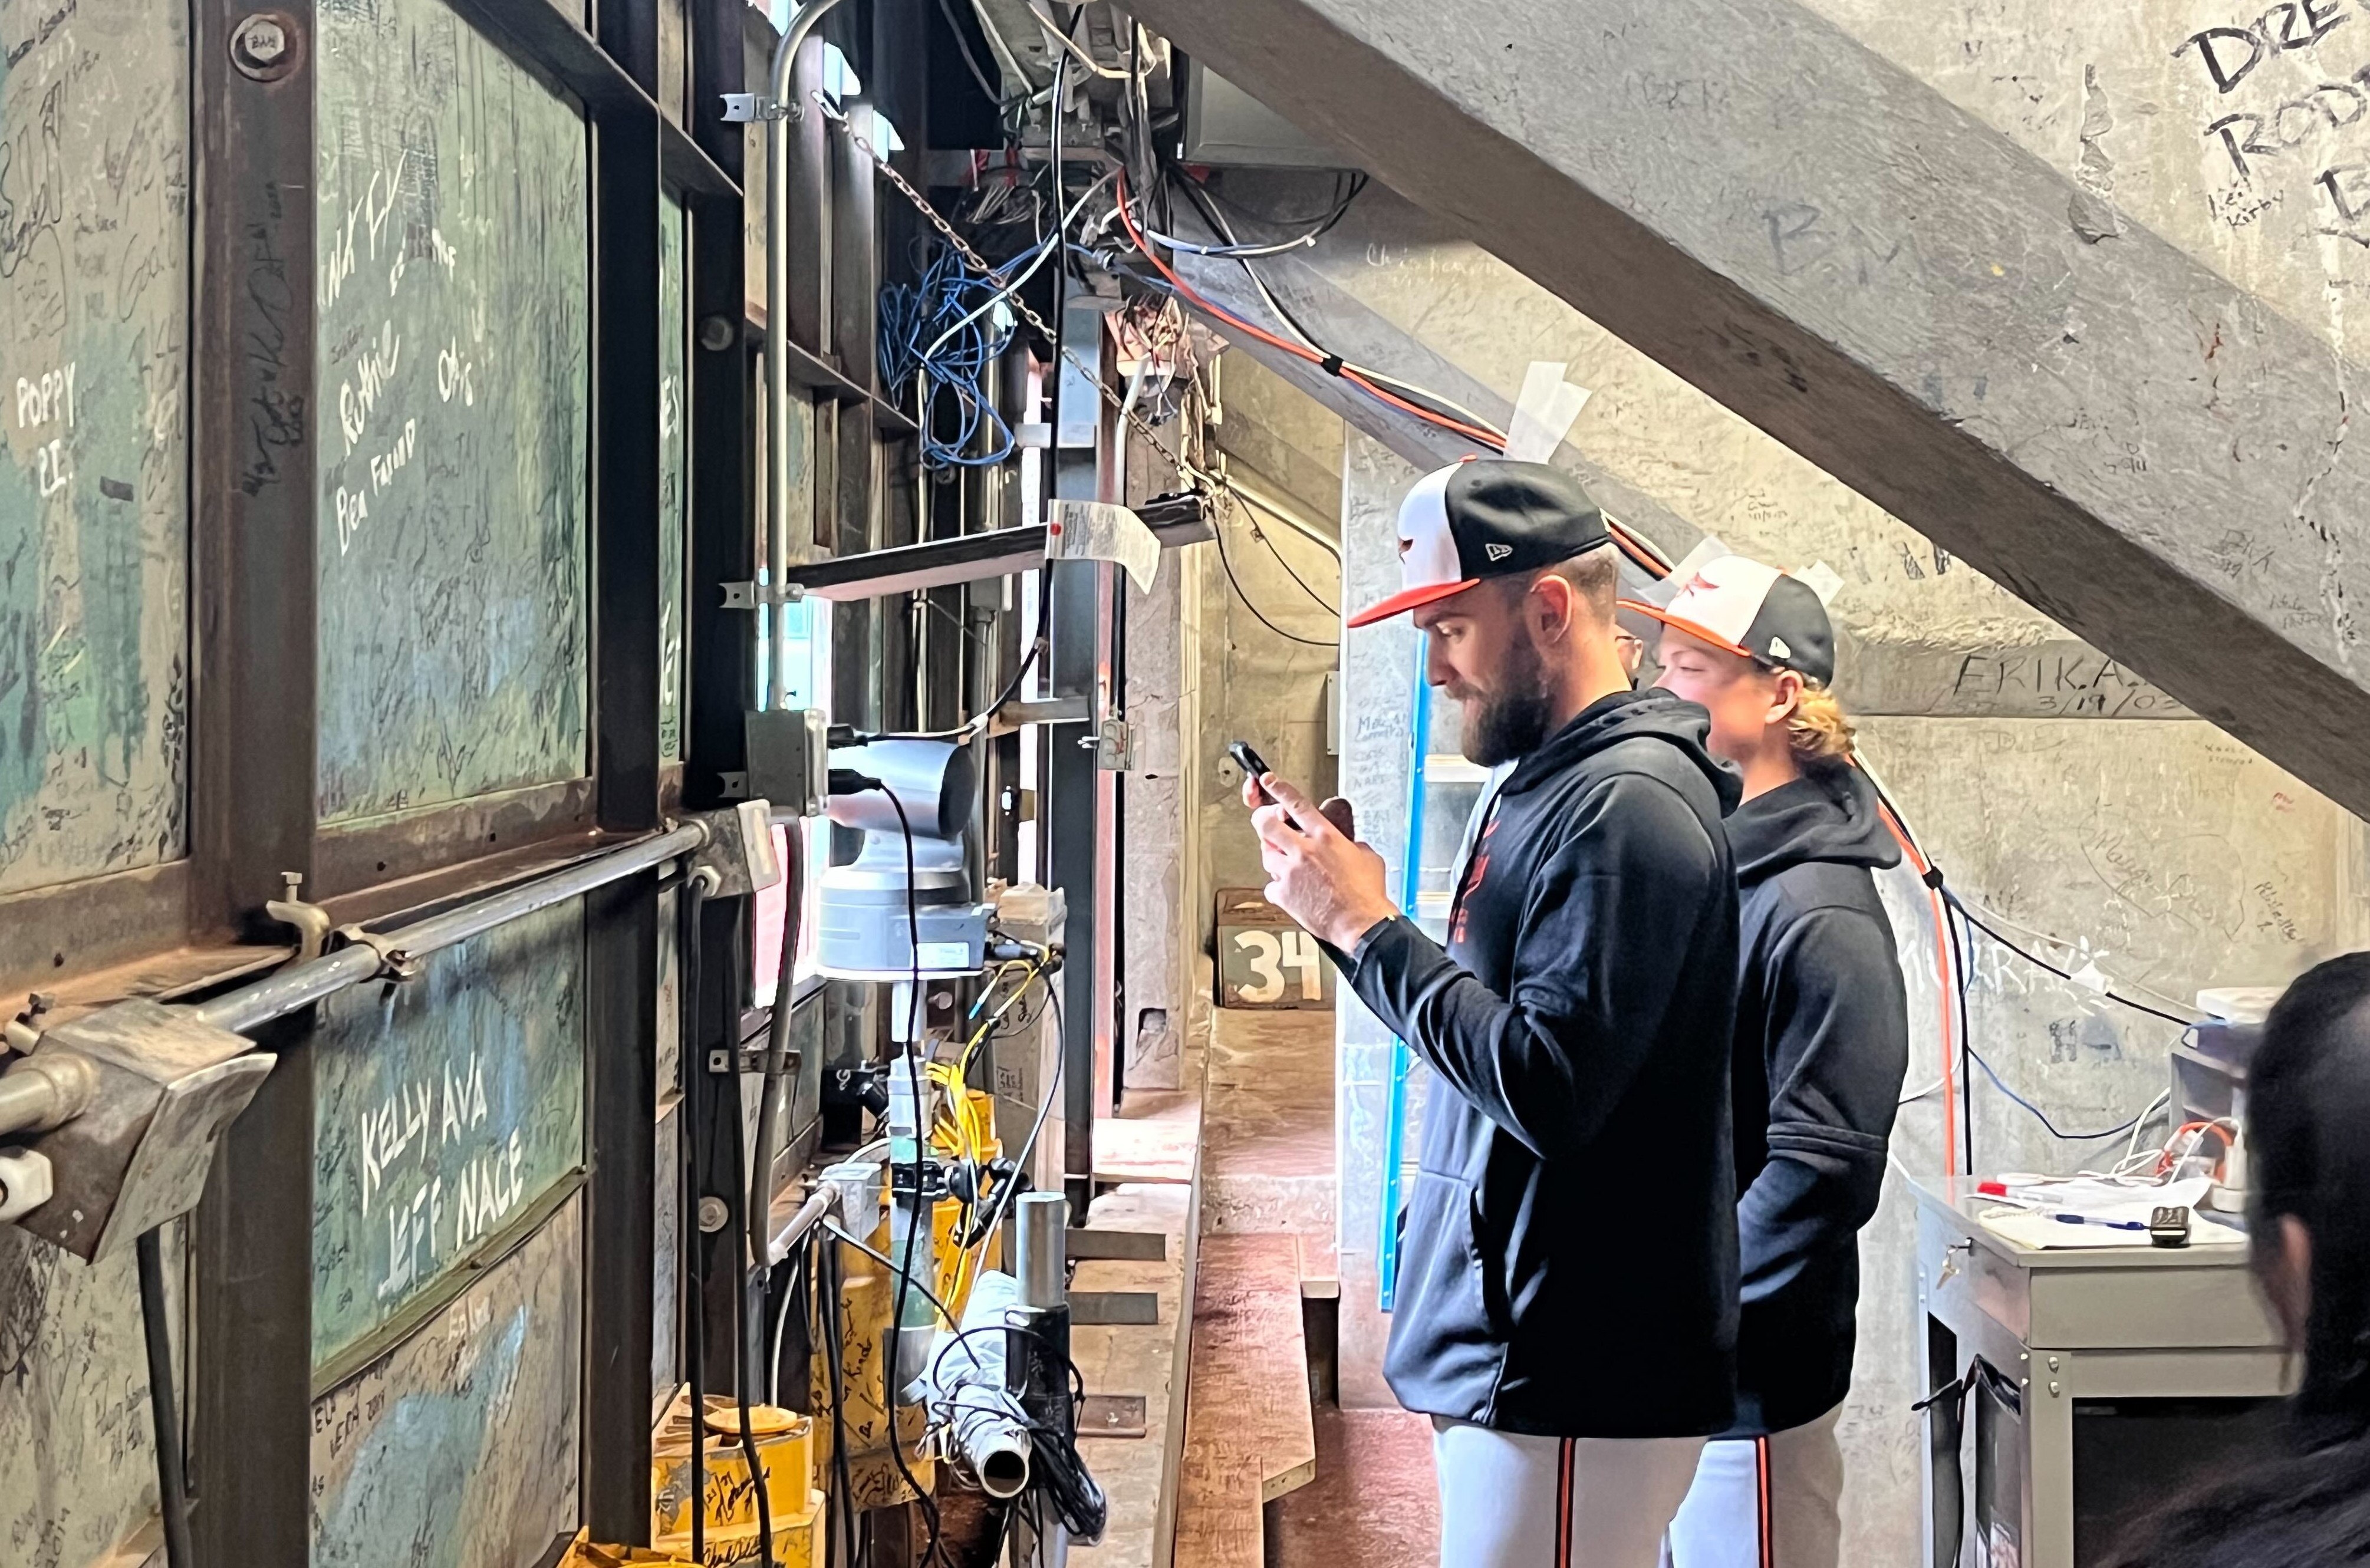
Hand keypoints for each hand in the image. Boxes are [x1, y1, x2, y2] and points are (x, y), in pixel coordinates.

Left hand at [1249, 774, 1395, 951]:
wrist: (1361, 924)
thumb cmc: (1366, 895)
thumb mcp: (1366, 857)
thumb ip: (1349, 845)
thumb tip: (1346, 846)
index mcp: (1326, 837)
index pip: (1296, 804)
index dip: (1278, 789)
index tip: (1268, 781)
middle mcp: (1304, 851)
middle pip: (1266, 825)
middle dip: (1262, 821)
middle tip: (1265, 822)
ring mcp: (1291, 873)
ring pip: (1266, 855)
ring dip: (1274, 856)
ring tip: (1286, 863)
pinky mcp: (1284, 895)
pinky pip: (1270, 885)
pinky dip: (1278, 887)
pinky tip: (1291, 890)